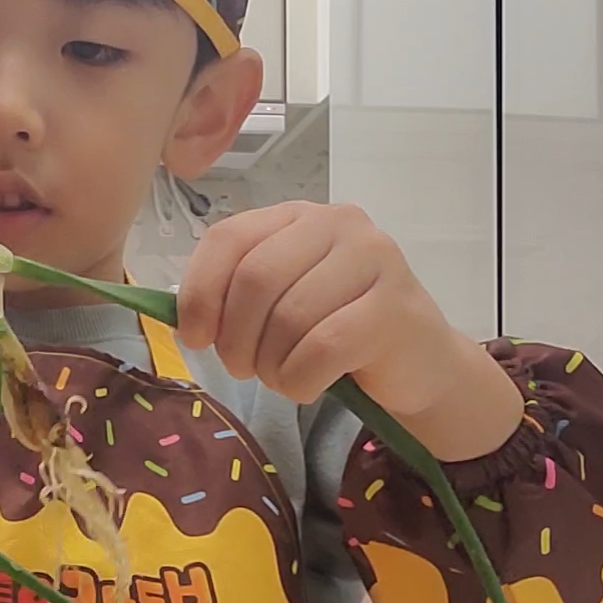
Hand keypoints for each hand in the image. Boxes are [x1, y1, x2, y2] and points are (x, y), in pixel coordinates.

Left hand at [177, 201, 524, 457]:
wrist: (420, 364)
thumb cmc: (340, 331)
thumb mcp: (283, 301)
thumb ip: (237, 294)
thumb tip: (182, 318)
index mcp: (300, 215)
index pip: (229, 237)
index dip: (200, 292)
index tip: (195, 337)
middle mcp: (340, 223)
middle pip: (255, 279)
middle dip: (235, 338)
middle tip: (243, 368)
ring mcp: (375, 260)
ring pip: (289, 317)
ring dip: (270, 365)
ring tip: (282, 377)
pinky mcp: (395, 308)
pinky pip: (322, 349)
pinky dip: (300, 380)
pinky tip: (306, 386)